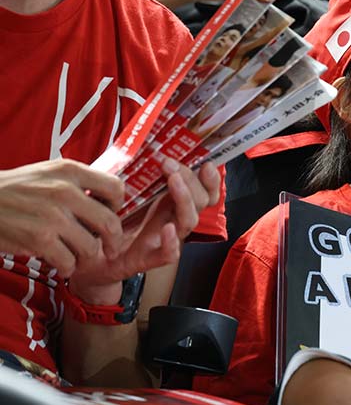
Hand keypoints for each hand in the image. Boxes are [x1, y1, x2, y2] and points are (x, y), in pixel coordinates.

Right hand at [0, 160, 124, 273]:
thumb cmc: (15, 189)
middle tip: (109, 249)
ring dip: (87, 258)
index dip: (117, 206)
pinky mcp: (39, 238)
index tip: (110, 215)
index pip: (116, 188)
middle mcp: (65, 191)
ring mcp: (53, 216)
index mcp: (70, 171)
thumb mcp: (48, 173)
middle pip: (110, 223)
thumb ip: (77, 182)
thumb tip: (107, 201)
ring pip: (91, 247)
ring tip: (79, 258)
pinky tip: (61, 264)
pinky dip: (68, 267)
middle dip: (113, 242)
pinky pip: (69, 262)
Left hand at [67, 160, 220, 304]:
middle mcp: (173, 219)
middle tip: (170, 164)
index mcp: (171, 203)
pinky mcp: (149, 259)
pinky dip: (172, 241)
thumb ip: (134, 174)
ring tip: (173, 182)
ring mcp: (164, 240)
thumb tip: (137, 145)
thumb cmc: (106, 224)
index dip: (211, 180)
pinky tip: (167, 228)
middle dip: (190, 180)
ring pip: (189, 222)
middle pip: (201, 201)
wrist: (86, 258)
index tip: (205, 163)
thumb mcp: (122, 193)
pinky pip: (170, 254)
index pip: (203, 192)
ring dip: (185, 200)